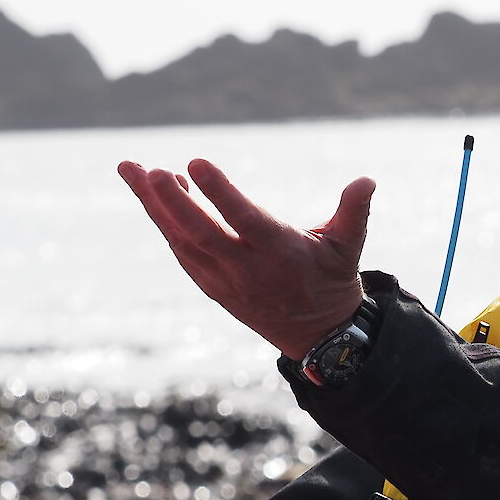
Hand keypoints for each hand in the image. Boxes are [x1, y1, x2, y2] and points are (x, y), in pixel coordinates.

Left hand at [117, 158, 374, 359]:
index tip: (194, 163)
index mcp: (280, 253)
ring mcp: (225, 280)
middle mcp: (247, 269)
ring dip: (155, 207)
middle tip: (151, 170)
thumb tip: (368, 180)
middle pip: (200, 233)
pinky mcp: (212, 286)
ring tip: (131, 170)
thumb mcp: (348, 247)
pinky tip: (152, 196)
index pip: (244, 220)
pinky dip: (165, 225)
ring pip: (182, 241)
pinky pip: (182, 253)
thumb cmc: (332, 280)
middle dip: (173, 202)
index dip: (219, 192)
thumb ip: (354, 212)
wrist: (318, 336)